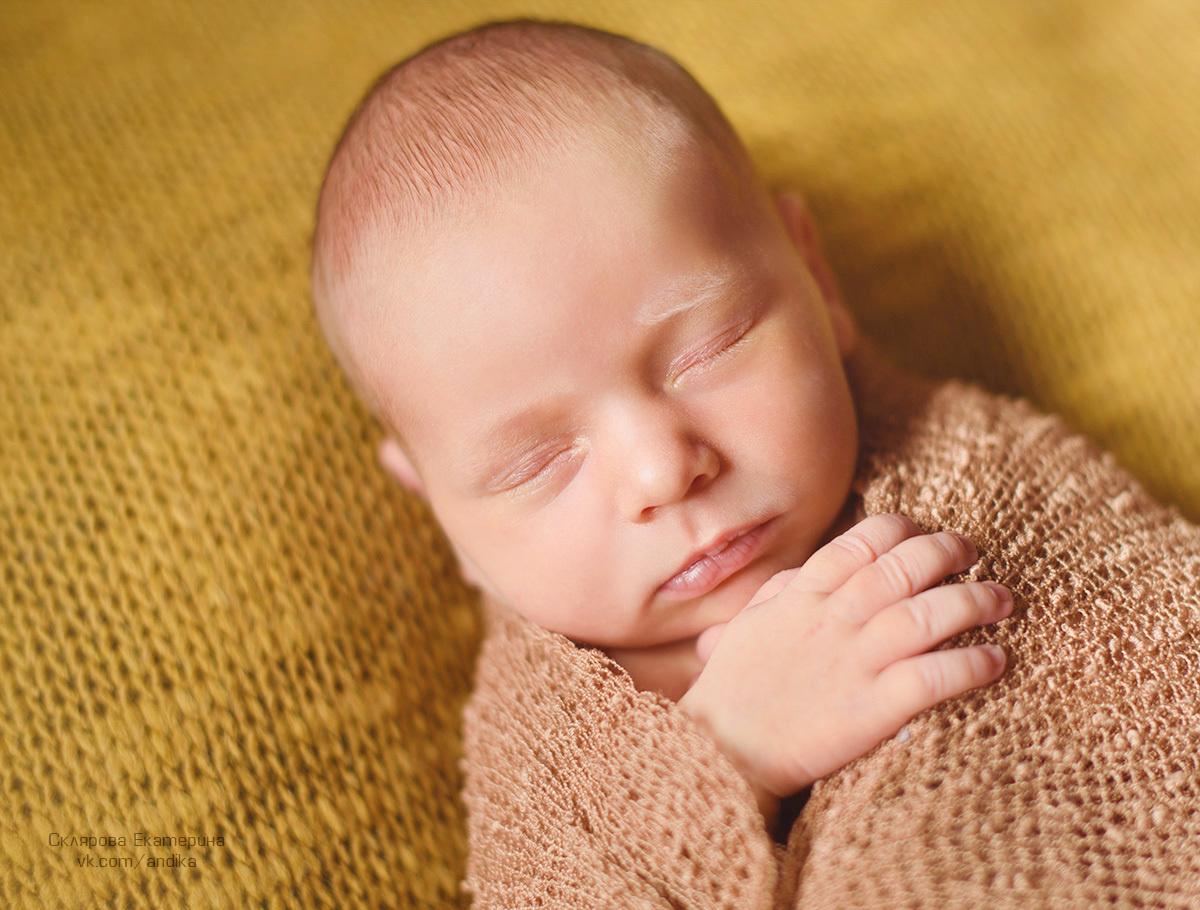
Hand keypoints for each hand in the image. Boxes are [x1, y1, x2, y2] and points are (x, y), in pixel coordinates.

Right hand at [676, 513, 1009, 799]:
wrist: (721, 750)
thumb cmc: (733, 689)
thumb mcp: (748, 624)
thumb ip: (785, 591)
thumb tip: (819, 568)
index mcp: (802, 596)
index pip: (862, 542)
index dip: (903, 530)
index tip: (924, 533)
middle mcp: (832, 620)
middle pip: (904, 567)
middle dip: (948, 552)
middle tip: (974, 555)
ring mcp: (853, 663)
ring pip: (927, 614)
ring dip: (974, 602)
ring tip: (1002, 600)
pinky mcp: (870, 710)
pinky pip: (933, 678)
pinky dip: (971, 664)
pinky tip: (995, 660)